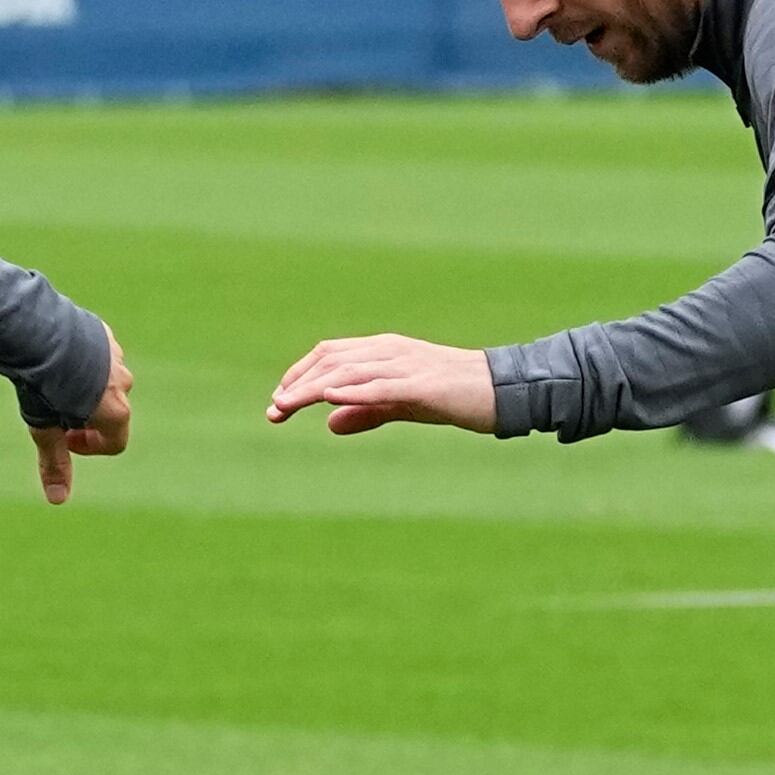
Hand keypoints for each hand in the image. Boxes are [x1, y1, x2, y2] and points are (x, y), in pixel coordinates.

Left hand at [30, 332, 131, 504]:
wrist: (37, 334)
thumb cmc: (43, 387)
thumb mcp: (45, 430)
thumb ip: (55, 463)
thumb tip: (58, 500)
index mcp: (116, 412)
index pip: (115, 443)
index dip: (88, 447)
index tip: (66, 439)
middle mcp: (123, 383)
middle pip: (110, 409)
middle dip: (86, 415)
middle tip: (56, 410)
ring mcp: (115, 355)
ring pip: (104, 378)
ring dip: (85, 385)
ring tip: (53, 380)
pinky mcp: (102, 332)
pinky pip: (97, 352)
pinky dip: (82, 358)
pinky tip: (55, 356)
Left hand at [265, 335, 497, 436]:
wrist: (500, 391)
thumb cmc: (451, 395)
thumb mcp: (402, 405)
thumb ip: (367, 412)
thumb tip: (330, 424)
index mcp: (382, 350)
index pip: (329, 355)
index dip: (299, 375)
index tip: (279, 401)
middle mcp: (389, 351)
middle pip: (331, 361)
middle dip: (297, 385)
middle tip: (274, 411)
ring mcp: (405, 365)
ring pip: (348, 372)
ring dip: (312, 389)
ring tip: (286, 406)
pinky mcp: (421, 385)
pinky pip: (380, 386)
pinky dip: (352, 391)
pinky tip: (329, 399)